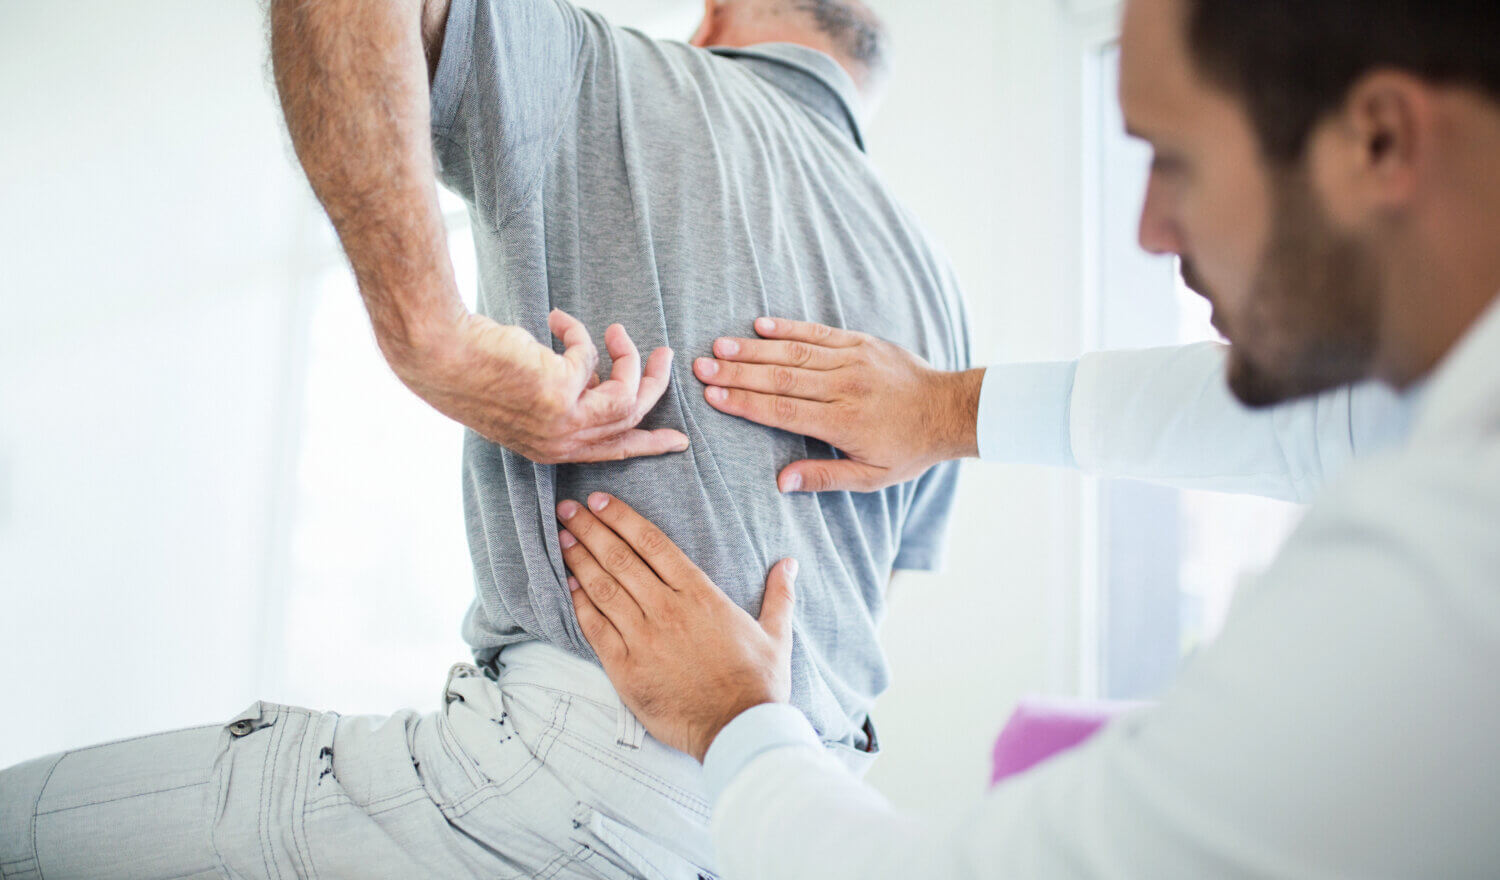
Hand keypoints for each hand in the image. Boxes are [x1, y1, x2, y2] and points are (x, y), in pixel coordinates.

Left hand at [394, 308, 688, 463]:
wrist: (441, 356)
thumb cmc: (474, 370)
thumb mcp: (528, 396)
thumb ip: (566, 396)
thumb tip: (596, 377)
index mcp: (551, 449)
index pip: (612, 452)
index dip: (648, 444)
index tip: (678, 441)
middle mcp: (560, 443)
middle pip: (631, 420)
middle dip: (655, 386)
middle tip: (665, 356)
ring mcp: (563, 421)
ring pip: (626, 394)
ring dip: (629, 357)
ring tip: (617, 330)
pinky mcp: (563, 391)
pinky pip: (591, 356)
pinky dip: (578, 333)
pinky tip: (555, 319)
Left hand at [555, 492, 796, 761]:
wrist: (738, 730)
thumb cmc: (758, 683)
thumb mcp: (776, 634)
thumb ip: (779, 594)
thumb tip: (789, 563)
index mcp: (700, 594)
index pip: (652, 543)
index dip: (622, 518)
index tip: (600, 501)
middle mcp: (667, 609)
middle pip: (620, 558)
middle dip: (590, 529)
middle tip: (567, 509)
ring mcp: (643, 638)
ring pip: (603, 588)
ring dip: (579, 559)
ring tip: (562, 537)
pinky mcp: (625, 668)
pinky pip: (595, 628)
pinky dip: (579, 603)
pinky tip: (567, 584)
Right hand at [692, 317, 984, 491]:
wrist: (950, 409)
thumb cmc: (908, 448)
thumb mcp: (871, 477)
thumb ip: (824, 478)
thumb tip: (780, 482)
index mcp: (843, 422)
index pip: (783, 411)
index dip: (745, 403)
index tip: (712, 396)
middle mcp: (844, 387)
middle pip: (780, 377)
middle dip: (737, 372)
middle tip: (700, 367)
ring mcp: (852, 360)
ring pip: (794, 351)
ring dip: (753, 348)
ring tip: (719, 346)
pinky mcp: (860, 342)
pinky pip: (818, 332)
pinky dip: (788, 327)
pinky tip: (759, 325)